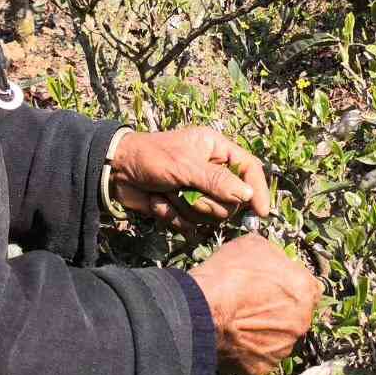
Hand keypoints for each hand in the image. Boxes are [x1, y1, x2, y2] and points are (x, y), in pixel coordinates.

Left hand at [111, 127, 270, 233]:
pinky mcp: (184, 208)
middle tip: (186, 193)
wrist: (115, 172)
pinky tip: (159, 203)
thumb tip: (246, 195)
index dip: (258, 190)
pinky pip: (192, 224)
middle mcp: (212, 171)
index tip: (260, 212)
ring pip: (211, 216)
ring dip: (186, 208)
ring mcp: (198, 191)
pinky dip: (174, 216)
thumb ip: (216, 181)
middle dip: (207, 202)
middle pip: (232, 200)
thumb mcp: (184, 165)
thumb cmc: (150, 157)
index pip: (249, 168)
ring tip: (167, 194)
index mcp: (216, 150)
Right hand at [190, 234, 321, 374]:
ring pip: (278, 339)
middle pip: (295, 317)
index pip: (309, 289)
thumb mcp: (255, 245)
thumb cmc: (229, 274)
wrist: (201, 308)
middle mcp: (301, 322)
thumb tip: (273, 261)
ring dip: (265, 332)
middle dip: (279, 311)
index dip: (291, 287)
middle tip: (254, 305)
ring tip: (239, 322)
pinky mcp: (262, 367)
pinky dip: (248, 351)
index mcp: (305, 290)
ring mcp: (283, 348)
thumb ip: (274, 256)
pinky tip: (233, 338)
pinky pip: (259, 358)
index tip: (275, 286)